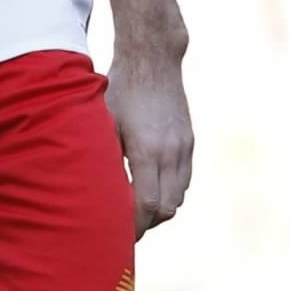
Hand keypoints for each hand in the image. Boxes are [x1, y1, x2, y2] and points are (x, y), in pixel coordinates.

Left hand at [105, 58, 193, 240]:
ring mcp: (184, 147)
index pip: (147, 206)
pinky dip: (171, 190)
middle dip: (148, 223)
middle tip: (126, 226)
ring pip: (179, 197)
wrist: (152, 59)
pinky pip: (185, 179)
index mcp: (146, 149)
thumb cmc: (120, 88)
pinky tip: (152, 185)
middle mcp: (170, 152)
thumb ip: (107, 158)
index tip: (118, 232)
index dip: (134, 225)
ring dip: (161, 208)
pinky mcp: (190, 141)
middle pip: (167, 209)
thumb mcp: (105, 121)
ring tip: (137, 208)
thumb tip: (99, 192)